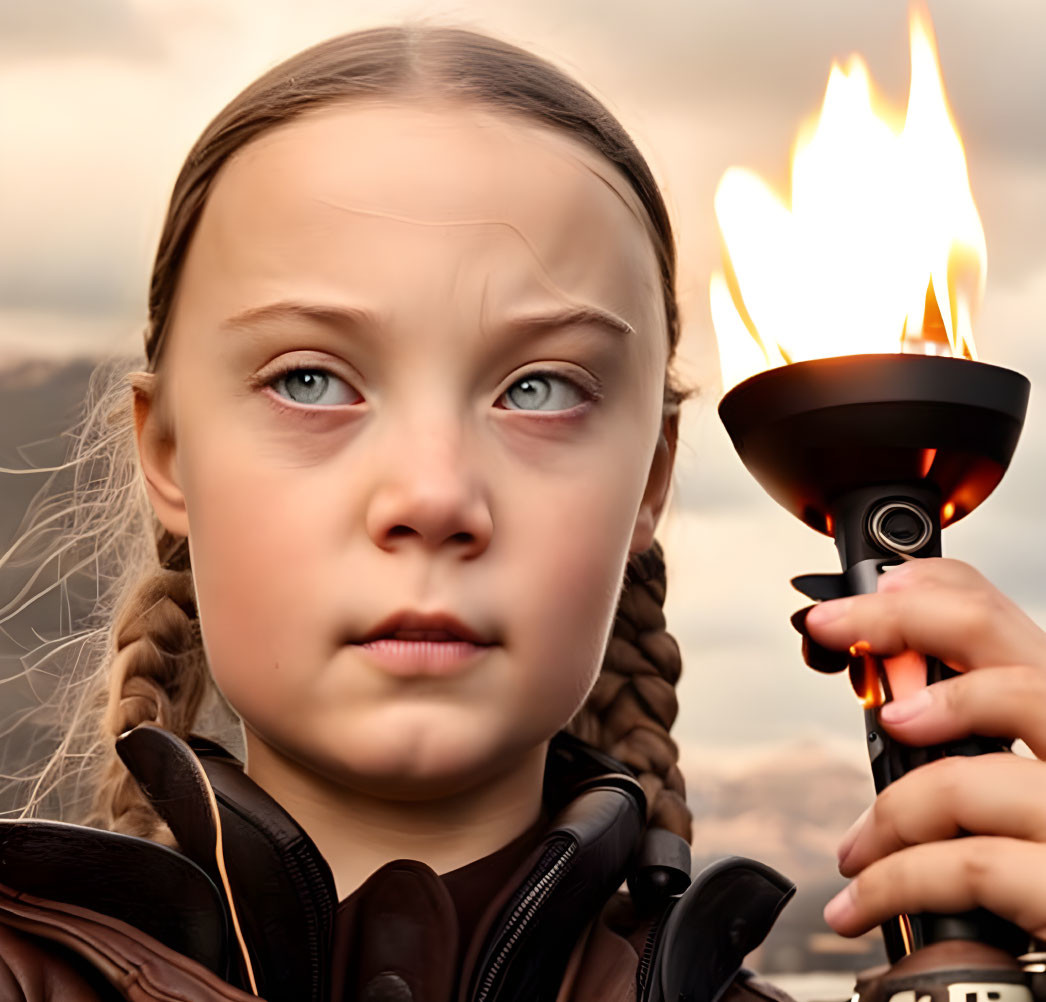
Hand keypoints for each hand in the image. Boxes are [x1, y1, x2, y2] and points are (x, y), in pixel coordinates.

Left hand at [799, 557, 1045, 938]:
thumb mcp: (1028, 789)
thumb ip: (977, 742)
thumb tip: (898, 706)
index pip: (1010, 621)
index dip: (934, 592)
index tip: (869, 592)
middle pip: (996, 645)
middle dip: (892, 622)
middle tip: (829, 627)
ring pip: (961, 771)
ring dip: (886, 812)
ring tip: (856, 849)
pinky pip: (963, 864)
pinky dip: (893, 882)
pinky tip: (862, 902)